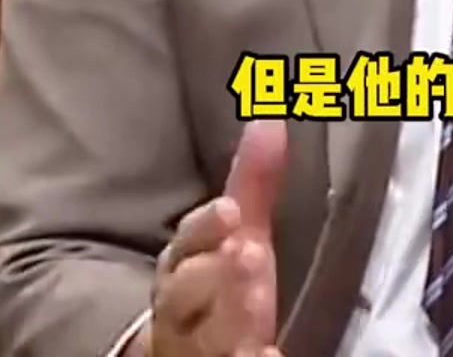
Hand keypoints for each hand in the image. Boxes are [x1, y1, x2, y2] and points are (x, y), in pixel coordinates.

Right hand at [145, 120, 286, 356]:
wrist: (180, 350)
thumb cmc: (216, 281)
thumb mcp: (237, 233)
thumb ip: (254, 183)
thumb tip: (272, 118)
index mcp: (182, 263)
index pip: (187, 241)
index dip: (206, 226)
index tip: (232, 211)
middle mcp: (180, 306)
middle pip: (188, 290)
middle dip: (218, 272)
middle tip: (250, 253)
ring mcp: (195, 346)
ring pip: (204, 335)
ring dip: (230, 320)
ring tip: (259, 304)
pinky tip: (269, 356)